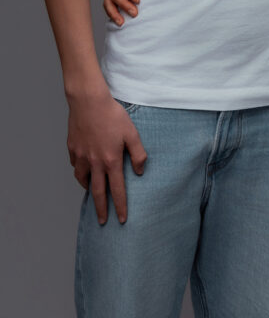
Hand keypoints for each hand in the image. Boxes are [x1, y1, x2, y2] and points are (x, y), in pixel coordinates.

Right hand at [67, 90, 146, 223]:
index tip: (122, 220)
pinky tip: (83, 169)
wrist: (88, 101)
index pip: (117, 190)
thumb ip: (138, 153)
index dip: (120, 206)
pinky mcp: (72, 149)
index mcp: (111, 160)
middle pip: (98, 193)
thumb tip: (140, 171)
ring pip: (83, 180)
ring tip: (92, 193)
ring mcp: (81, 157)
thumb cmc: (112, 115)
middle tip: (102, 222)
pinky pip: (75, 165)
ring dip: (89, 189)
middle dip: (101, 210)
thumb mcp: (132, 132)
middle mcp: (95, 163)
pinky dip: (80, 171)